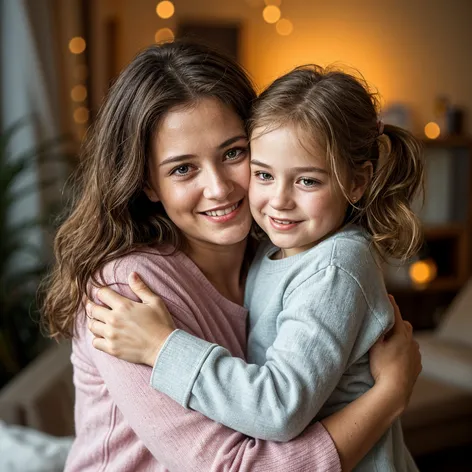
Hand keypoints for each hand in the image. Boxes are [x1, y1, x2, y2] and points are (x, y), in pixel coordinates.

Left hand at [87, 272, 175, 366]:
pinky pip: (95, 342)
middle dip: (91, 305)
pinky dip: (96, 338)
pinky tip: (102, 336)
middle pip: (93, 309)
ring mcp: (111, 335)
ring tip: (98, 320)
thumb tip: (131, 274)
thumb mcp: (155, 302)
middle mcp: (114, 319)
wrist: (164, 348)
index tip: (101, 293)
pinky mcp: (111, 349)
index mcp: (124, 306)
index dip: (100, 291)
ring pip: (92, 325)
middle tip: (92, 305)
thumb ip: (141, 288)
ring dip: (93, 321)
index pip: (102, 293)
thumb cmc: (161, 323)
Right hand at [369, 295, 421, 412]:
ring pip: (410, 340)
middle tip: (387, 325)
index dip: (391, 305)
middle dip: (398, 323)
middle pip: (405, 326)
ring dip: (402, 339)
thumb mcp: (374, 347)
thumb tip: (376, 323)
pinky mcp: (417, 365)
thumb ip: (377, 334)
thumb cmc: (382, 367)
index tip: (388, 296)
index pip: (396, 315)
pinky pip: (412, 353)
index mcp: (401, 335)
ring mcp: (416, 354)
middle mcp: (412, 342)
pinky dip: (406, 351)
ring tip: (391, 344)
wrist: (395, 390)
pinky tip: (397, 357)